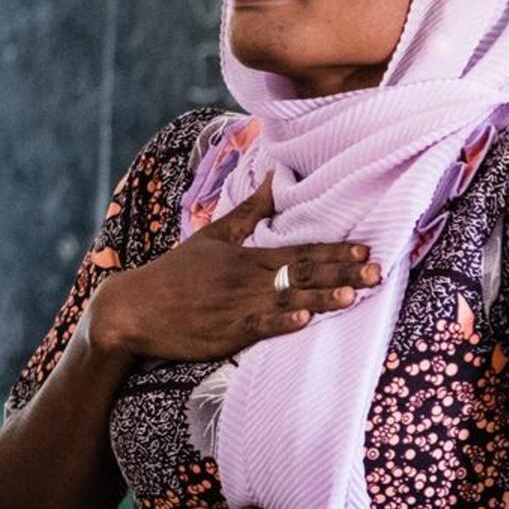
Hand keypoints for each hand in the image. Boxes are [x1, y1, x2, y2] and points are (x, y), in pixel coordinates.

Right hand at [88, 168, 383, 361]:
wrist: (132, 308)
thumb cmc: (176, 273)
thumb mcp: (214, 235)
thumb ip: (251, 210)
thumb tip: (276, 175)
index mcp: (249, 256)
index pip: (302, 251)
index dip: (336, 251)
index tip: (367, 250)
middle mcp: (248, 278)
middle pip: (303, 273)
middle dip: (342, 273)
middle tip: (376, 272)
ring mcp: (238, 306)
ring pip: (287, 299)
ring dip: (321, 297)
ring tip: (351, 295)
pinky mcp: (226, 332)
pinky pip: (258, 326)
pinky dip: (280, 322)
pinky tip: (302, 320)